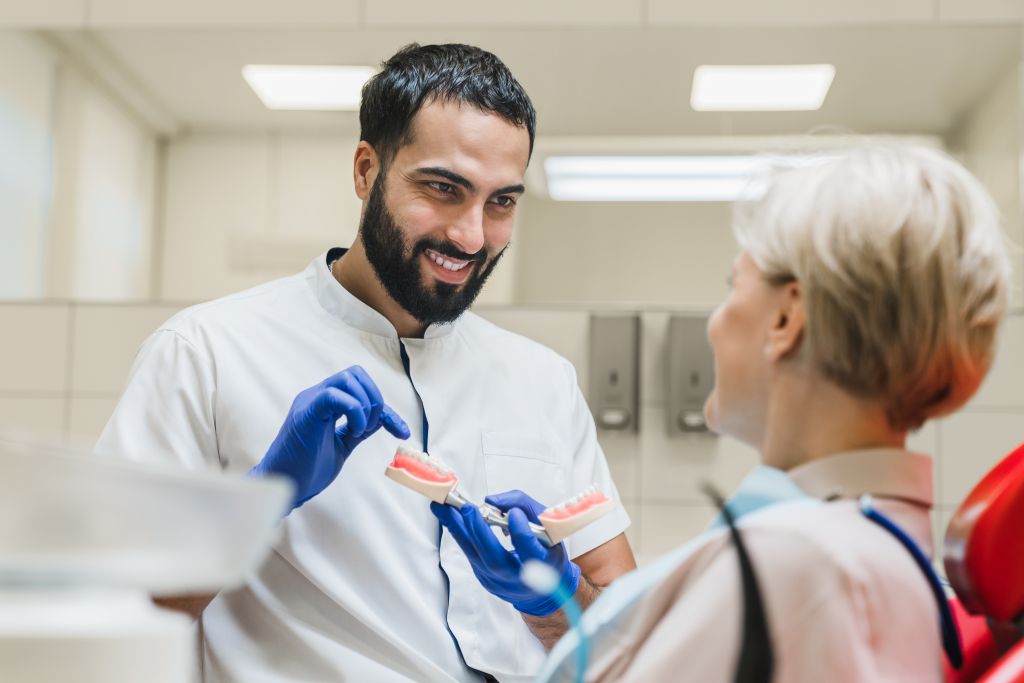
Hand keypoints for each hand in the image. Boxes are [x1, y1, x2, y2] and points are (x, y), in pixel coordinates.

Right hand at [251, 366, 409, 510]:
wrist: (283, 488)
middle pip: (356, 374)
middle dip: (375, 398)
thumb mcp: (341, 446)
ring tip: (359, 430)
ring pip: (347, 378)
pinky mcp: (305, 413)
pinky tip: (353, 431)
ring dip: (365, 404)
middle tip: (370, 427)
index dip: (385, 408)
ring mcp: (310, 402)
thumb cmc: (306, 470)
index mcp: (325, 403)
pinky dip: (353, 410)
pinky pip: (333, 396)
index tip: (402, 431)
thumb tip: (380, 419)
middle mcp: (317, 396)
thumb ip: (357, 429)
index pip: (361, 388)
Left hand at [431, 489, 580, 616]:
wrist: (543, 589)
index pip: (530, 551)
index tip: (513, 514)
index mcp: (542, 565)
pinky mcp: (483, 578)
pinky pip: (469, 553)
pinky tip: (449, 517)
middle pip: (495, 559)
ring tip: (442, 507)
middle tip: (467, 508)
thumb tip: (491, 501)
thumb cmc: (546, 550)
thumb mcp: (548, 526)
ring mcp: (498, 581)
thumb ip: (524, 505)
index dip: (521, 532)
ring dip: (457, 528)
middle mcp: (518, 577)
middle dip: (480, 531)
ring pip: (474, 555)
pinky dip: (459, 533)